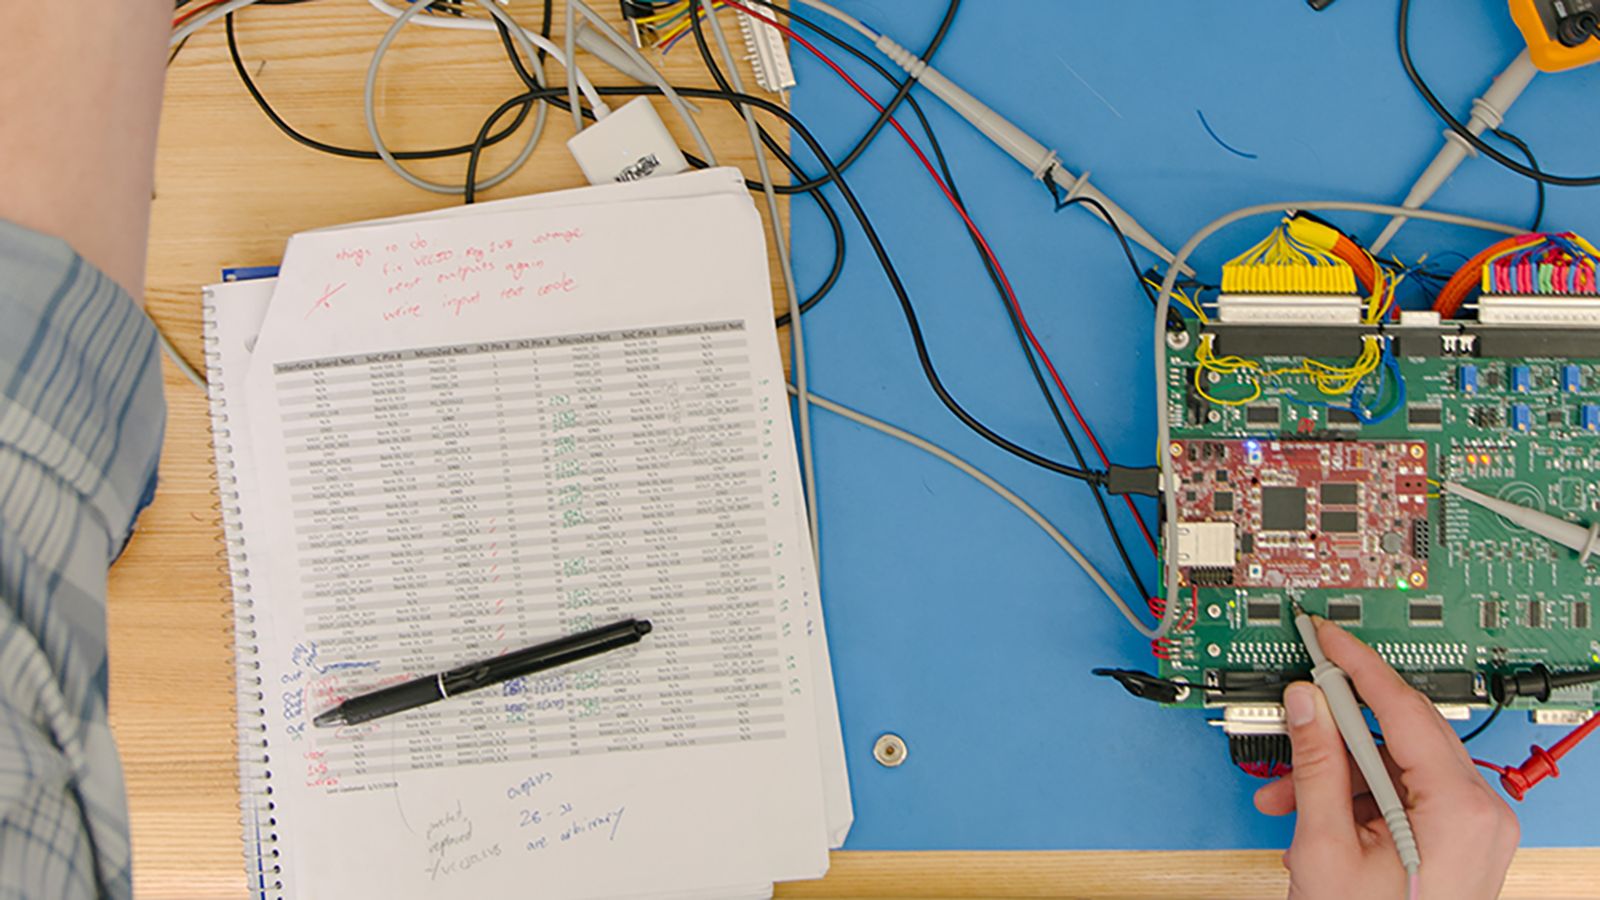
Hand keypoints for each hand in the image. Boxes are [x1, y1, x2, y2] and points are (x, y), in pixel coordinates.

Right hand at [1253, 618, 1519, 898]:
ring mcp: (1474, 829)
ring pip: (1395, 765)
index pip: (1402, 706)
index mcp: (1461, 806)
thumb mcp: (1327, 846)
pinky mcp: (1460, 843)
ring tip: (1284, 791)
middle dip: (1333, 728)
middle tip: (1293, 705)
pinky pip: (1404, 795)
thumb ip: (1315, 765)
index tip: (1324, 635)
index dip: (1355, 665)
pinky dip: (1356, 798)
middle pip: (1399, 732)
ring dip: (1335, 771)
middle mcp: (1481, 812)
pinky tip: (1310, 813)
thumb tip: (1305, 704)